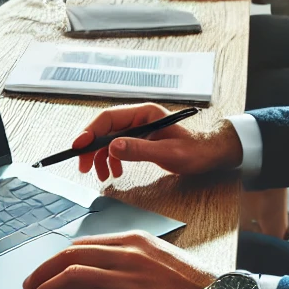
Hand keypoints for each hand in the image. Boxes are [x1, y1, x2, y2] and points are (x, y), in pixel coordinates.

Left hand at [22, 231, 217, 288]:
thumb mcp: (162, 258)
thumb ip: (133, 259)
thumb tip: (104, 269)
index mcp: (134, 241)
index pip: (83, 243)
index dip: (59, 257)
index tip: (46, 268)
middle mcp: (127, 256)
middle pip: (71, 256)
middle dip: (43, 271)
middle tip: (29, 285)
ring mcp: (128, 282)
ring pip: (72, 278)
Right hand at [72, 103, 241, 180]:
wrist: (210, 154)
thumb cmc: (195, 150)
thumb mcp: (168, 152)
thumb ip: (140, 149)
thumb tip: (112, 147)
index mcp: (143, 112)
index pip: (108, 117)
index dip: (90, 131)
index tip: (78, 146)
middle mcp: (137, 117)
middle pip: (104, 128)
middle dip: (91, 147)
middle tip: (83, 166)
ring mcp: (138, 128)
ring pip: (108, 139)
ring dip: (100, 156)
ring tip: (100, 175)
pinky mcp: (139, 139)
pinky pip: (117, 147)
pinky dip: (111, 160)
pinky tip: (115, 172)